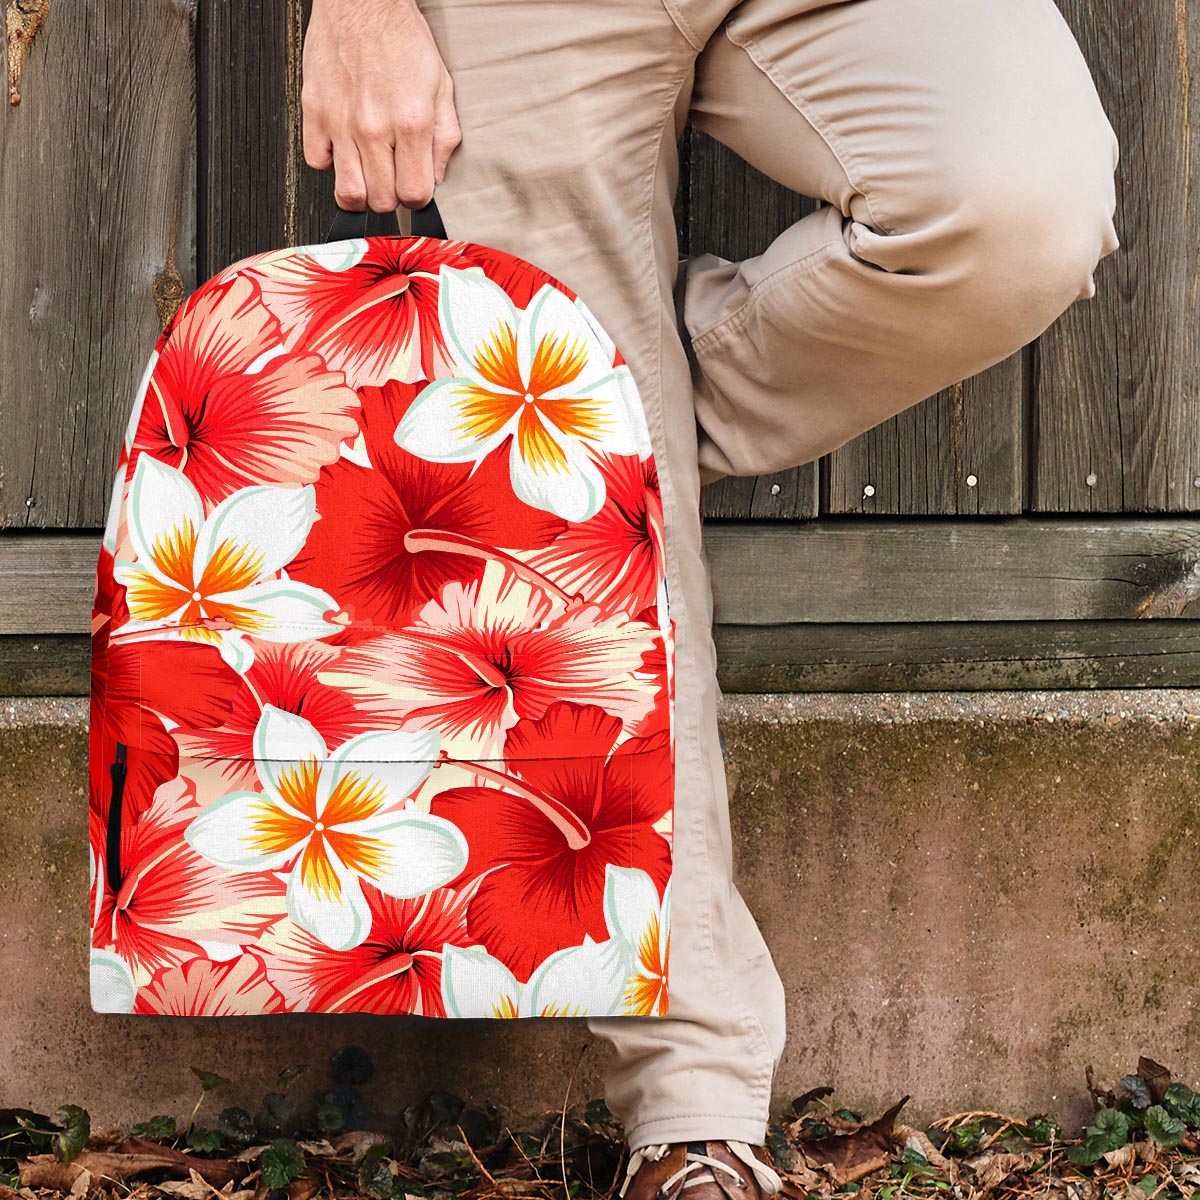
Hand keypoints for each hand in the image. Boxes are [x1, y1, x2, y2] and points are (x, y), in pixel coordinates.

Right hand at [302, 0, 461, 211]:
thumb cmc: (401, 39)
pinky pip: (316, 162)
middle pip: (381, 201)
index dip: (417, 198)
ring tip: (368, 175)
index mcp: (411, 123)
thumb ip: (444, 137)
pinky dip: (330, 163)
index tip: (414, 188)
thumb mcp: (441, 87)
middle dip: (390, 197)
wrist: (362, 1)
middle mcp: (374, 127)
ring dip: (361, 192)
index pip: (414, 194)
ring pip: (348, 192)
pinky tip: (343, 149)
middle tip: (392, 178)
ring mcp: (341, 122)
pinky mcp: (314, 111)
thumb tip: (437, 176)